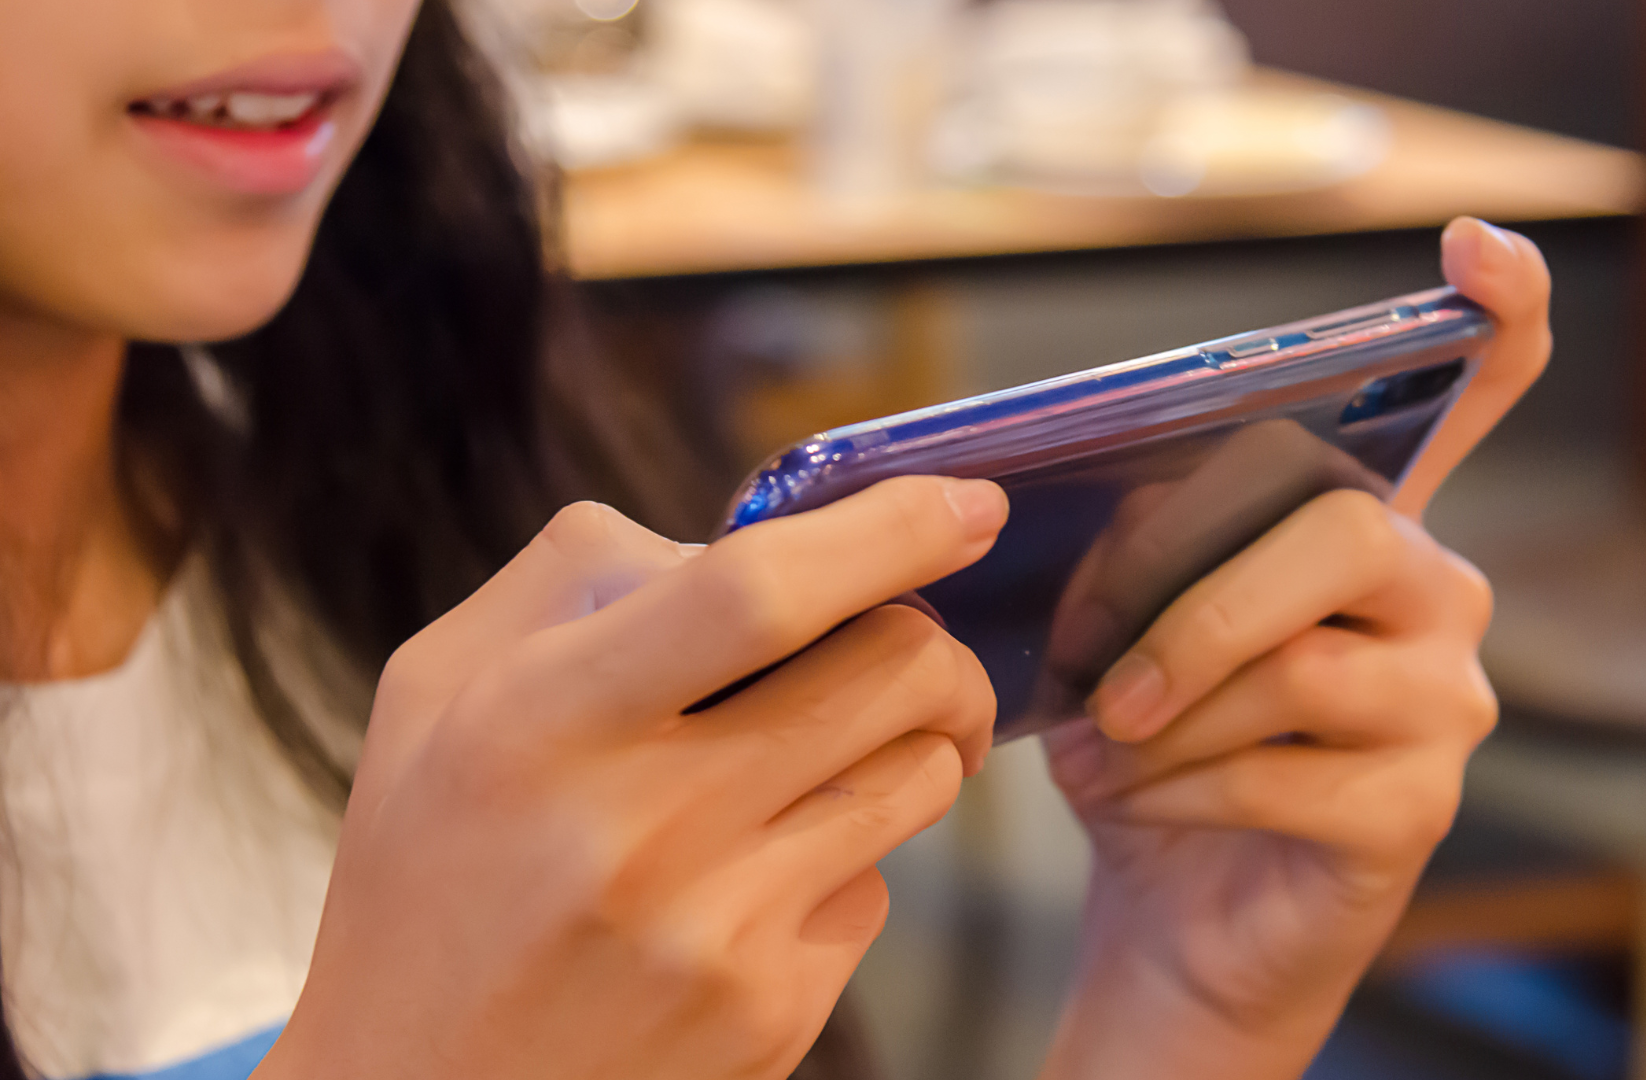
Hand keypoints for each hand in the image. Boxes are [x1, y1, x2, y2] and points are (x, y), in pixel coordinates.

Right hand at [258, 477, 1007, 1079]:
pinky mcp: (771, 1011)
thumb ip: (578, 578)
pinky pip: (880, 885)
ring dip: (908, 741)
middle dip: (933, 637)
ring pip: (921, 776)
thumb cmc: (430, 870)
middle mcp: (638, 829)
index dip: (886, 531)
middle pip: (892, 673)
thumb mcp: (438, 692)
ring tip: (828, 754)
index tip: (969, 500)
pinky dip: (846, 857)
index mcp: (541, 722)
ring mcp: (716, 933)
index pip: (756, 592)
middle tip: (909, 643)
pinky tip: (759, 879)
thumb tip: (742, 534)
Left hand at [1038, 218, 1550, 1079]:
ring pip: (1302, 663)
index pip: (1472, 399)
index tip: (1470, 251)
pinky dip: (1182, 785)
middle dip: (1191, 607)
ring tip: (1101, 752)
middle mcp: (1438, 594)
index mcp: (1369, 526)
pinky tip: (1140, 800)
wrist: (1173, 908)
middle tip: (1105, 686)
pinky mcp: (1420, 807)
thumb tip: (1120, 520)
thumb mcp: (1123, 628)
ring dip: (1169, 711)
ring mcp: (1447, 702)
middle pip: (1340, 531)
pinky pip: (1287, 770)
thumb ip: (1145, 548)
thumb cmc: (1155, 747)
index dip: (1491, 318)